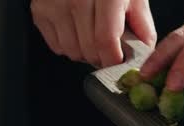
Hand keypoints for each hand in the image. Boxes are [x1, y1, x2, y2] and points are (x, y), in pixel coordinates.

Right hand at [30, 0, 156, 66]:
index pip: (106, 40)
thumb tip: (145, 57)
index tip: (119, 62)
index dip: (114, 59)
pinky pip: (57, 47)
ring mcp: (54, 4)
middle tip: (109, 51)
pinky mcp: (39, 10)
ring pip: (73, 51)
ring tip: (93, 39)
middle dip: (102, 59)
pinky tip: (77, 32)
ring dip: (86, 54)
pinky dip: (70, 46)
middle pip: (89, 49)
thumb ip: (144, 28)